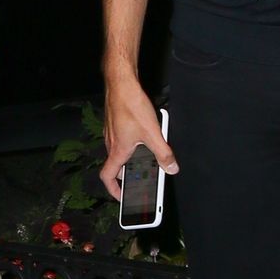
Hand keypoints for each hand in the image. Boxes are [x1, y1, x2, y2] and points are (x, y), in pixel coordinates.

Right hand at [100, 72, 177, 200]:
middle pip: (116, 166)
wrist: (120, 82)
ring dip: (131, 158)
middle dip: (129, 174)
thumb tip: (171, 168)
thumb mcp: (153, 133)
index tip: (122, 196)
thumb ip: (163, 153)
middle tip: (141, 177)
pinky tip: (144, 135)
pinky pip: (122, 139)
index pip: (108, 177)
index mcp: (118, 150)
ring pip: (120, 152)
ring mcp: (112, 132)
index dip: (114, 190)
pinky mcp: (115, 122)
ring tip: (147, 155)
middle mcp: (111, 143)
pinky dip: (132, 143)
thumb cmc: (131, 105)